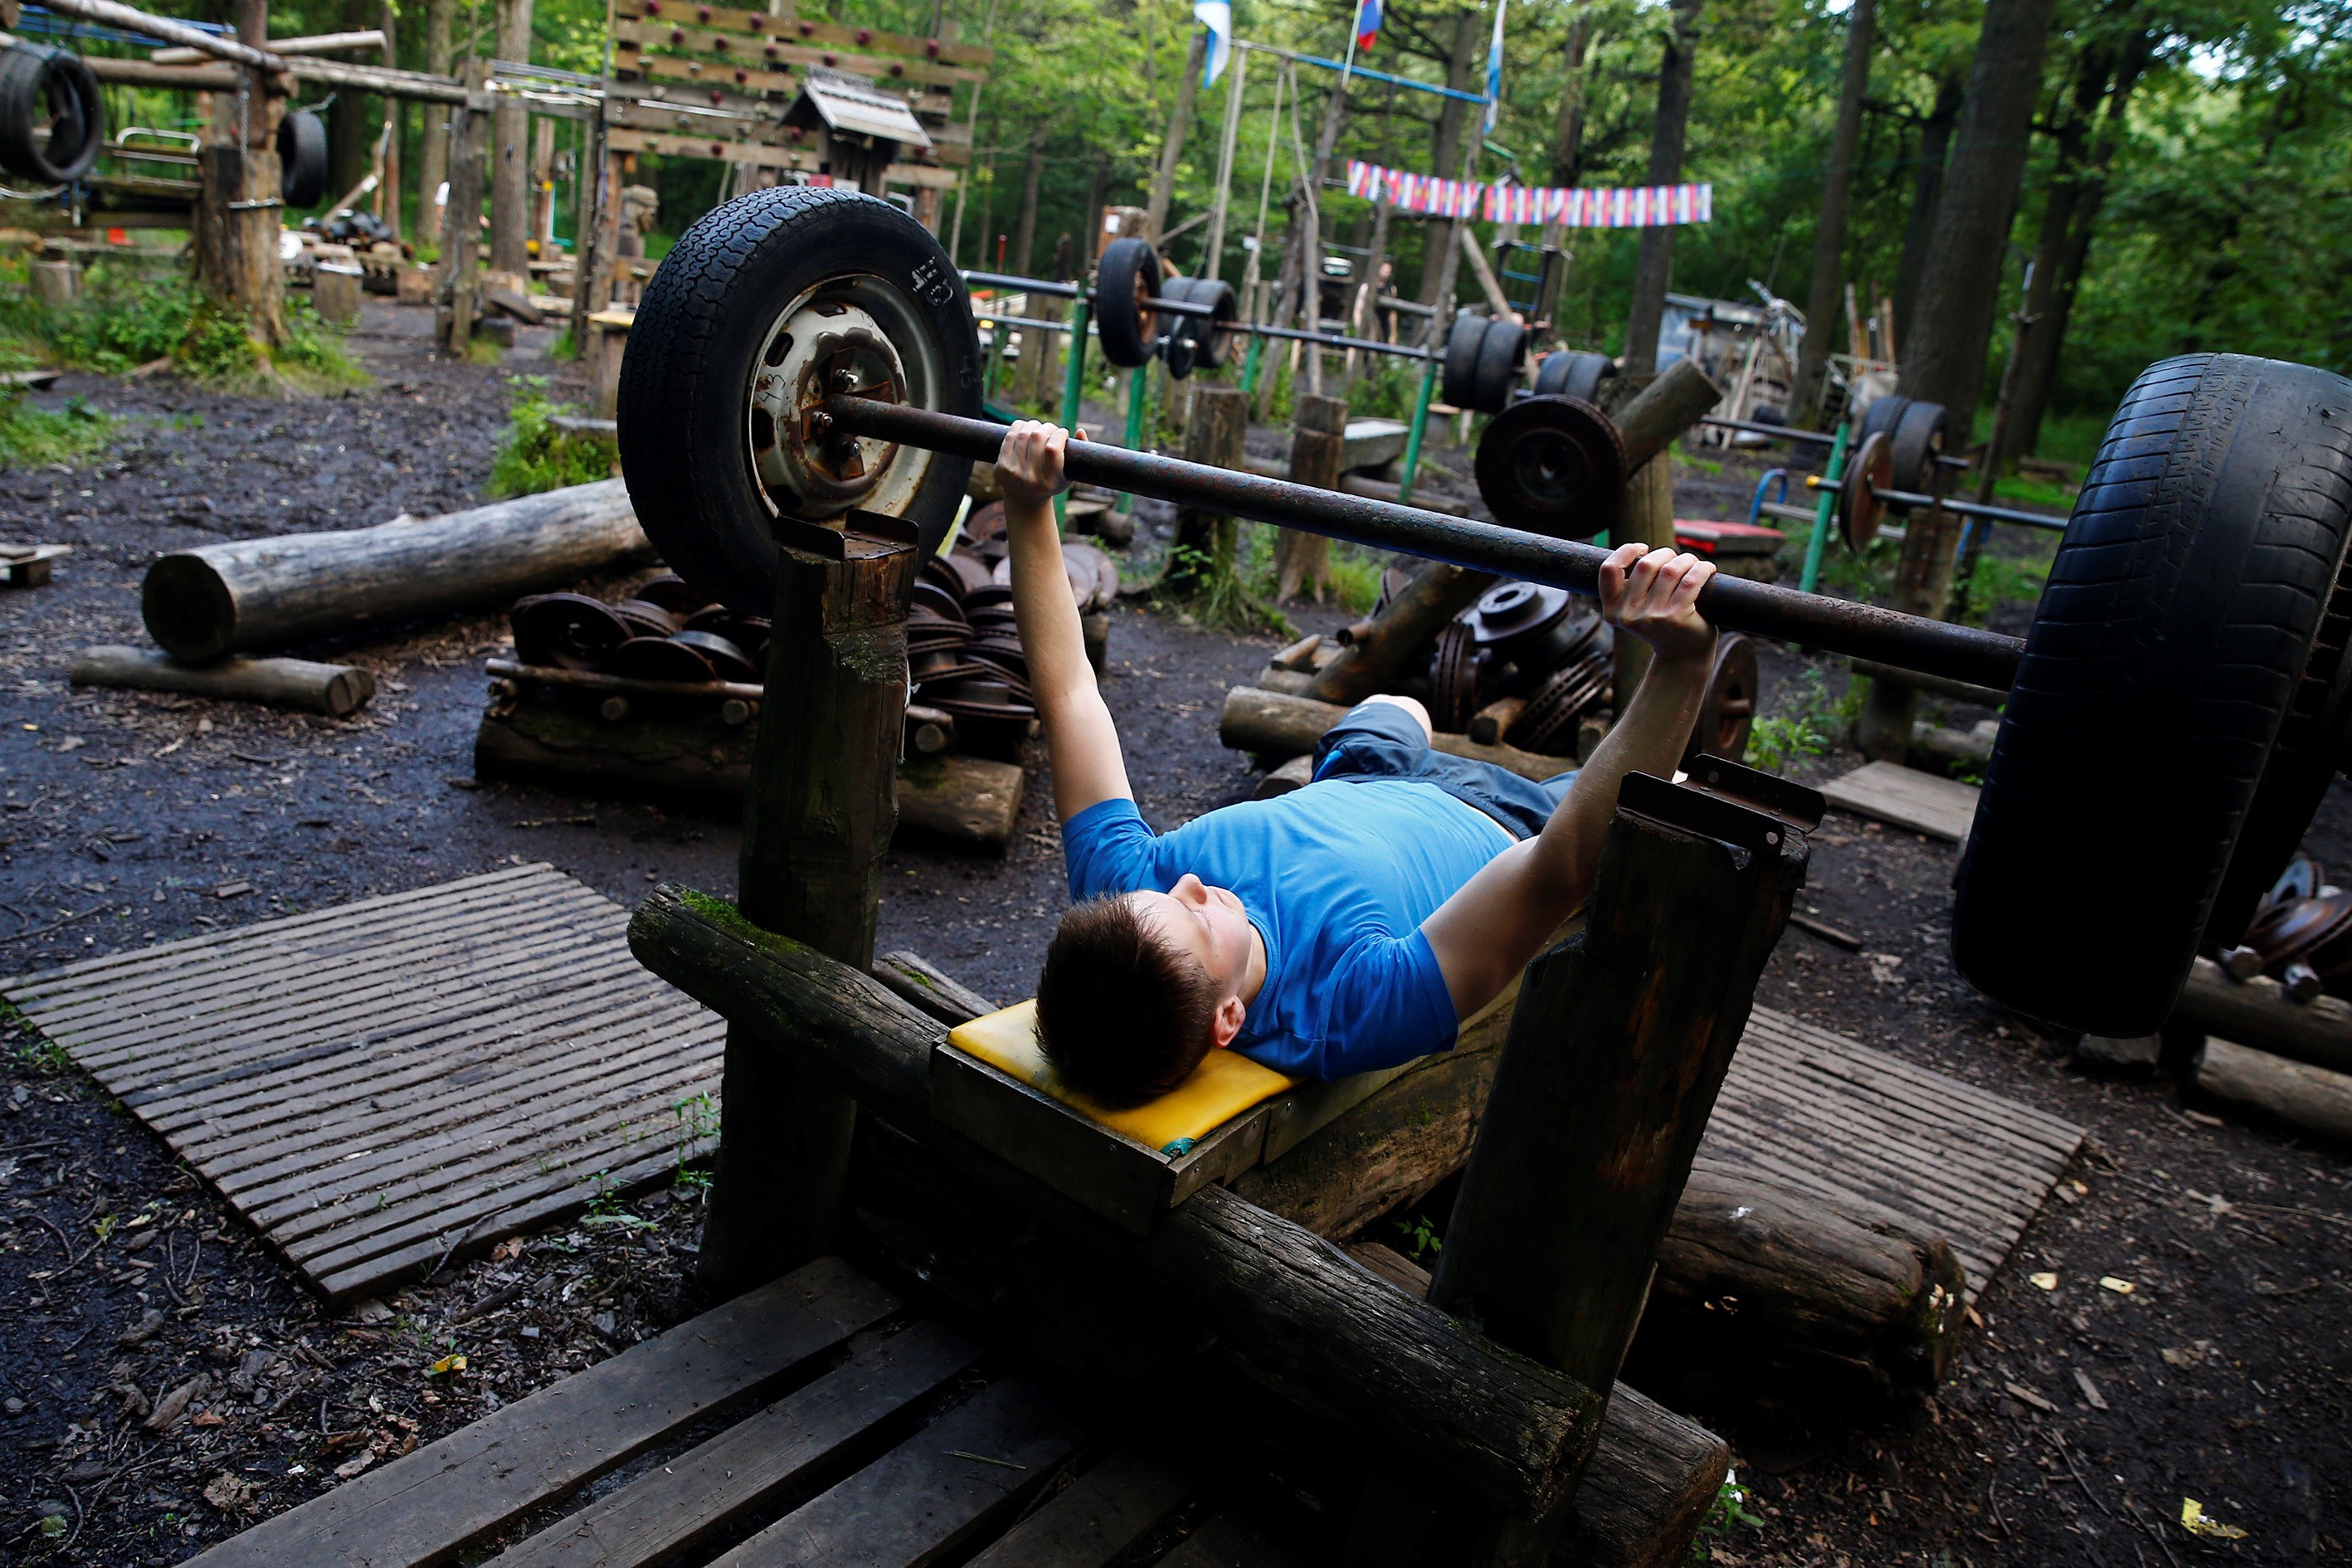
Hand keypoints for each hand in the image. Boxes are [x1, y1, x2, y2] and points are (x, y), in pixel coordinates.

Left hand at [997, 420, 1087, 506]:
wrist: (1024, 499)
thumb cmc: (1052, 482)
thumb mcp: (1068, 474)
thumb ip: (1080, 454)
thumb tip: (1080, 431)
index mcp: (1049, 482)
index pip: (1052, 449)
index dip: (1059, 435)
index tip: (1063, 433)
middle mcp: (1030, 479)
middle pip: (1037, 438)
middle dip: (1047, 427)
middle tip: (1052, 429)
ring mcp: (1013, 472)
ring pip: (1024, 434)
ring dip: (1034, 425)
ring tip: (1040, 428)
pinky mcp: (1001, 466)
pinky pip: (1010, 436)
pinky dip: (1019, 427)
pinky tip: (1026, 428)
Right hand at [1599, 541, 1716, 663]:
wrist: (1683, 656)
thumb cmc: (1662, 626)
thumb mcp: (1637, 609)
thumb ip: (1633, 586)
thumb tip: (1643, 551)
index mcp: (1613, 611)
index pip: (1609, 570)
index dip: (1626, 551)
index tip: (1643, 549)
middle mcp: (1629, 615)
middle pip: (1646, 564)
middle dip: (1666, 554)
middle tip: (1677, 560)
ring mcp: (1653, 617)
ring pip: (1670, 570)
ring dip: (1687, 560)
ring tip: (1694, 564)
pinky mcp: (1677, 617)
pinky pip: (1690, 581)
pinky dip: (1702, 569)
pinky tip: (1707, 570)